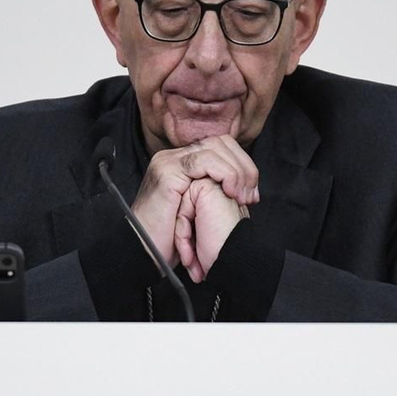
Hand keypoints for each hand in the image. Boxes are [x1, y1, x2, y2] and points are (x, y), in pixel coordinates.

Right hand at [131, 135, 257, 265]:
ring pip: (214, 147)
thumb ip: (215, 192)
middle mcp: (174, 157)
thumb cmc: (170, 239)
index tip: (252, 194)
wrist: (144, 253)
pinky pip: (204, 160)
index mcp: (182, 163)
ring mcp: (169, 162)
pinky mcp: (167, 171)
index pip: (220, 146)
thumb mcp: (199, 210)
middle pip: (220, 142)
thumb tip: (244, 186)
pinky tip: (231, 192)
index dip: (242, 165)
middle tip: (252, 195)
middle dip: (244, 167)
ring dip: (237, 171)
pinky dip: (225, 173)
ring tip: (243, 196)